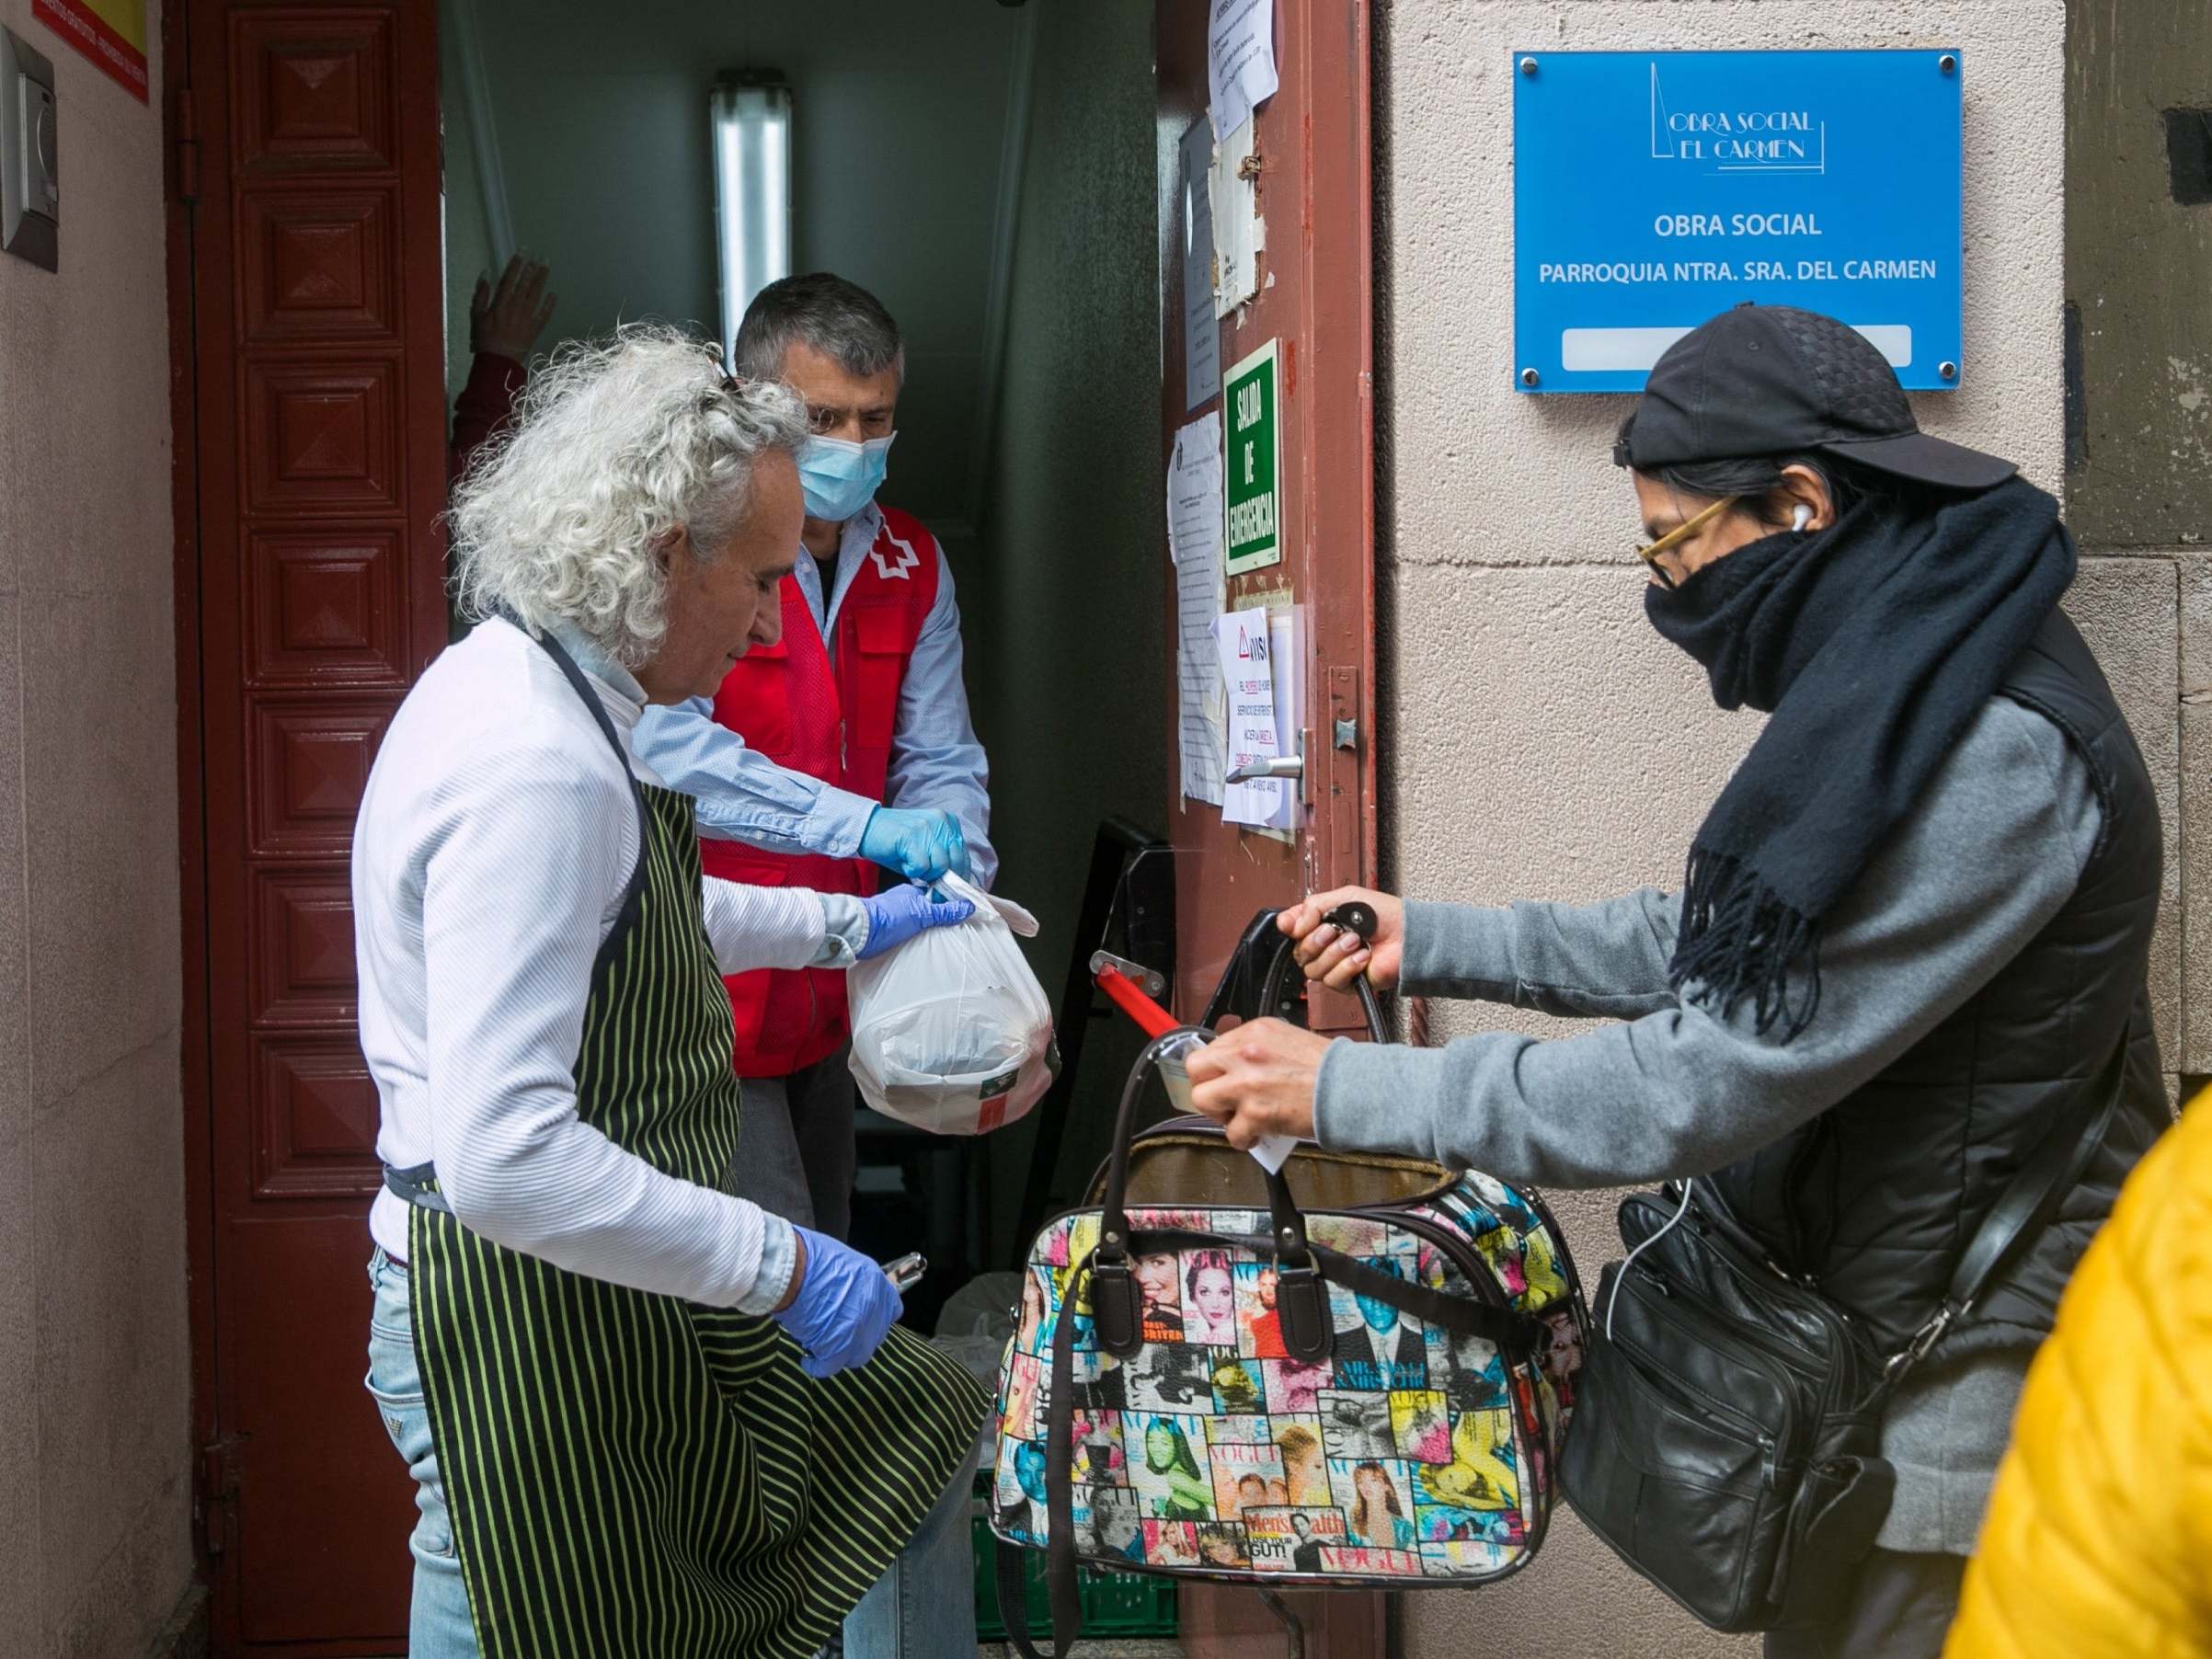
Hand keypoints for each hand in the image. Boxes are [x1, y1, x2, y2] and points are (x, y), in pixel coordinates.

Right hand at [469, 254, 555, 360]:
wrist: (498, 360)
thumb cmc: (484, 338)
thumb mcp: (476, 315)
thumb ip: (480, 294)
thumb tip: (485, 274)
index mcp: (500, 303)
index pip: (509, 279)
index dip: (515, 265)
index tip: (521, 254)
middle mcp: (515, 308)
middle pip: (525, 285)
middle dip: (532, 269)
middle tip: (539, 256)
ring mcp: (527, 318)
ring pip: (536, 295)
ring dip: (542, 281)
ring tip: (546, 267)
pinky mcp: (535, 329)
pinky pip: (544, 315)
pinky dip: (549, 305)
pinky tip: (554, 295)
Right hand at [770, 1225, 903, 1378]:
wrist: (791, 1269)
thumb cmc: (808, 1257)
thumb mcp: (841, 1260)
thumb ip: (851, 1282)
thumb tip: (845, 1294)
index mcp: (876, 1283)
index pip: (892, 1310)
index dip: (878, 1319)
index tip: (864, 1321)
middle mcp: (873, 1308)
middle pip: (875, 1336)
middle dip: (858, 1338)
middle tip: (838, 1334)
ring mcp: (858, 1331)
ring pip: (858, 1356)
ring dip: (842, 1354)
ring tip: (823, 1347)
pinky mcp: (838, 1348)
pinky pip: (831, 1367)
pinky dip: (818, 1366)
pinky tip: (808, 1361)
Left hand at [857, 882, 974, 960]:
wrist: (860, 931)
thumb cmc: (887, 916)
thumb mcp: (922, 913)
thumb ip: (945, 911)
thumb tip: (968, 906)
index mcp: (912, 893)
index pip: (937, 897)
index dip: (950, 905)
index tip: (963, 915)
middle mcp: (904, 904)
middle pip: (929, 911)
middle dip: (940, 920)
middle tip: (956, 931)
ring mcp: (896, 918)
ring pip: (919, 923)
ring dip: (928, 931)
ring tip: (943, 941)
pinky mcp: (890, 933)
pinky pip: (910, 935)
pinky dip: (917, 939)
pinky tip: (924, 946)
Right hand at [859, 807, 971, 882]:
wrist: (867, 827)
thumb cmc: (896, 843)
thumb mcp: (926, 848)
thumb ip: (942, 860)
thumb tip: (955, 886)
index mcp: (949, 823)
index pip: (964, 856)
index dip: (958, 877)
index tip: (949, 891)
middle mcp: (942, 822)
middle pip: (956, 862)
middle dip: (945, 881)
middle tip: (933, 891)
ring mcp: (928, 828)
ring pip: (940, 866)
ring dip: (926, 874)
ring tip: (913, 868)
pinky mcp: (912, 836)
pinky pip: (922, 866)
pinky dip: (913, 871)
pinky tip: (905, 864)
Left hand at [1183, 1018, 1330, 1149]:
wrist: (1350, 1088)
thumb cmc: (1329, 1068)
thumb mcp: (1289, 1040)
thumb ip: (1259, 1048)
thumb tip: (1239, 1065)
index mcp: (1255, 1032)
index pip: (1212, 1047)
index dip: (1216, 1068)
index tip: (1223, 1079)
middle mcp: (1245, 1053)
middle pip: (1196, 1068)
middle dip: (1207, 1085)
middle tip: (1223, 1097)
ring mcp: (1247, 1083)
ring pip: (1203, 1099)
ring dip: (1219, 1112)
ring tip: (1239, 1117)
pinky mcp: (1255, 1113)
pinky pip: (1231, 1133)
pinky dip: (1243, 1139)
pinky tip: (1257, 1135)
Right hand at [1277, 887, 1405, 991]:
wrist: (1409, 935)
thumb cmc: (1385, 915)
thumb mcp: (1346, 897)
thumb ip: (1313, 906)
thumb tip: (1289, 925)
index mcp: (1322, 924)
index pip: (1292, 930)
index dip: (1290, 927)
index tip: (1295, 926)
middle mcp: (1325, 946)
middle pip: (1299, 953)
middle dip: (1316, 941)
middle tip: (1335, 930)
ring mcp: (1335, 966)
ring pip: (1314, 970)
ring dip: (1335, 953)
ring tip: (1356, 941)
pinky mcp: (1348, 983)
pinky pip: (1333, 981)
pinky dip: (1349, 967)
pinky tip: (1363, 956)